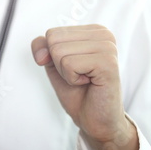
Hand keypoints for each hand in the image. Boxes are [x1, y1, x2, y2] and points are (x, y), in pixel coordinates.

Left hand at [31, 24, 137, 149]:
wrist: (94, 119)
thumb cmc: (77, 91)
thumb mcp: (53, 63)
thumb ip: (42, 47)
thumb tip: (42, 53)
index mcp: (93, 30)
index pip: (51, 33)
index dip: (53, 56)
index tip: (72, 68)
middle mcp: (103, 34)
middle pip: (54, 40)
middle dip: (58, 64)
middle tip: (78, 75)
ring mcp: (108, 48)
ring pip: (59, 51)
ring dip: (66, 73)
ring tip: (84, 79)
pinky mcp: (108, 63)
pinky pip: (69, 64)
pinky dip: (72, 79)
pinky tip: (89, 83)